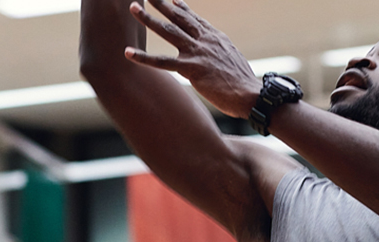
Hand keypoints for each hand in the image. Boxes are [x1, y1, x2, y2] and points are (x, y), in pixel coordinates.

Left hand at [124, 0, 260, 118]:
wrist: (250, 94)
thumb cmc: (242, 82)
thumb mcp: (233, 58)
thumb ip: (220, 51)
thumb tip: (218, 53)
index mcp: (215, 37)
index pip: (195, 19)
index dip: (181, 8)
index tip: (172, 0)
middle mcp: (204, 40)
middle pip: (179, 17)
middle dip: (161, 4)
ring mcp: (196, 52)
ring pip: (168, 31)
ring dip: (148, 19)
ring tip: (133, 8)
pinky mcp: (191, 68)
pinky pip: (162, 62)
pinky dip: (144, 57)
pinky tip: (128, 52)